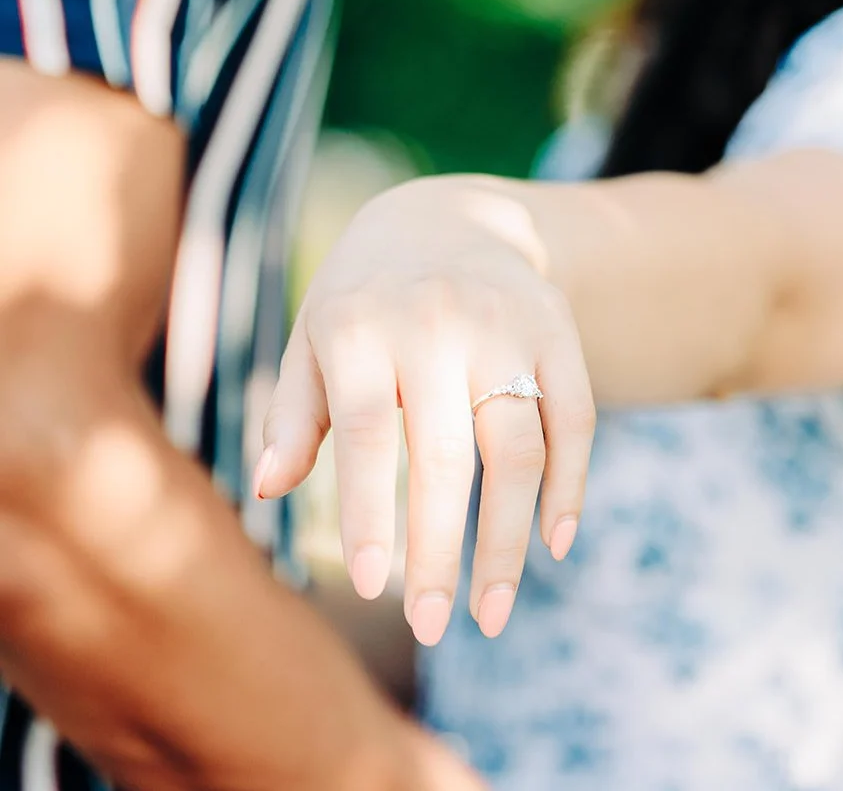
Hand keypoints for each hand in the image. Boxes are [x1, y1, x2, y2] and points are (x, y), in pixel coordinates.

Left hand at [257, 176, 595, 646]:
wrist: (448, 217)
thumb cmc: (364, 298)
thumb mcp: (314, 336)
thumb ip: (295, 412)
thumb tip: (265, 488)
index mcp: (362, 325)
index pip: (366, 432)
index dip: (369, 511)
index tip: (368, 587)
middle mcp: (437, 323)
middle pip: (445, 455)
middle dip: (439, 551)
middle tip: (430, 628)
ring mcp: (505, 326)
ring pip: (517, 449)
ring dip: (509, 540)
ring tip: (492, 614)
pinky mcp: (557, 331)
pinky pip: (575, 419)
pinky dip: (570, 487)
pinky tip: (555, 545)